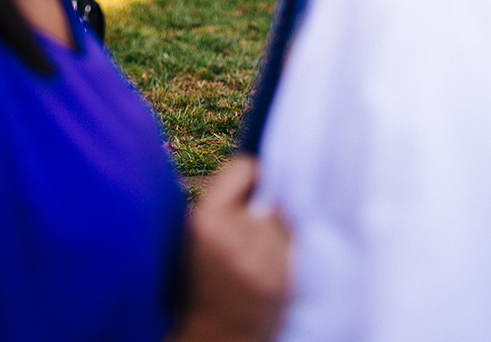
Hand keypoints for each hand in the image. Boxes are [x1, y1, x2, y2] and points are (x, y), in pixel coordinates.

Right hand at [173, 156, 290, 341]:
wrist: (216, 336)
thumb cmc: (202, 282)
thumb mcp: (195, 237)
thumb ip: (222, 203)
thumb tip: (259, 165)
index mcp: (205, 222)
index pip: (243, 168)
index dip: (247, 176)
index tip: (248, 188)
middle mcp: (235, 236)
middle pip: (269, 193)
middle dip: (263, 207)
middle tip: (252, 229)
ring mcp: (262, 257)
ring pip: (285, 218)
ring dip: (279, 228)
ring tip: (259, 252)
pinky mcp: (283, 276)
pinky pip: (295, 242)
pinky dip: (288, 249)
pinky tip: (271, 266)